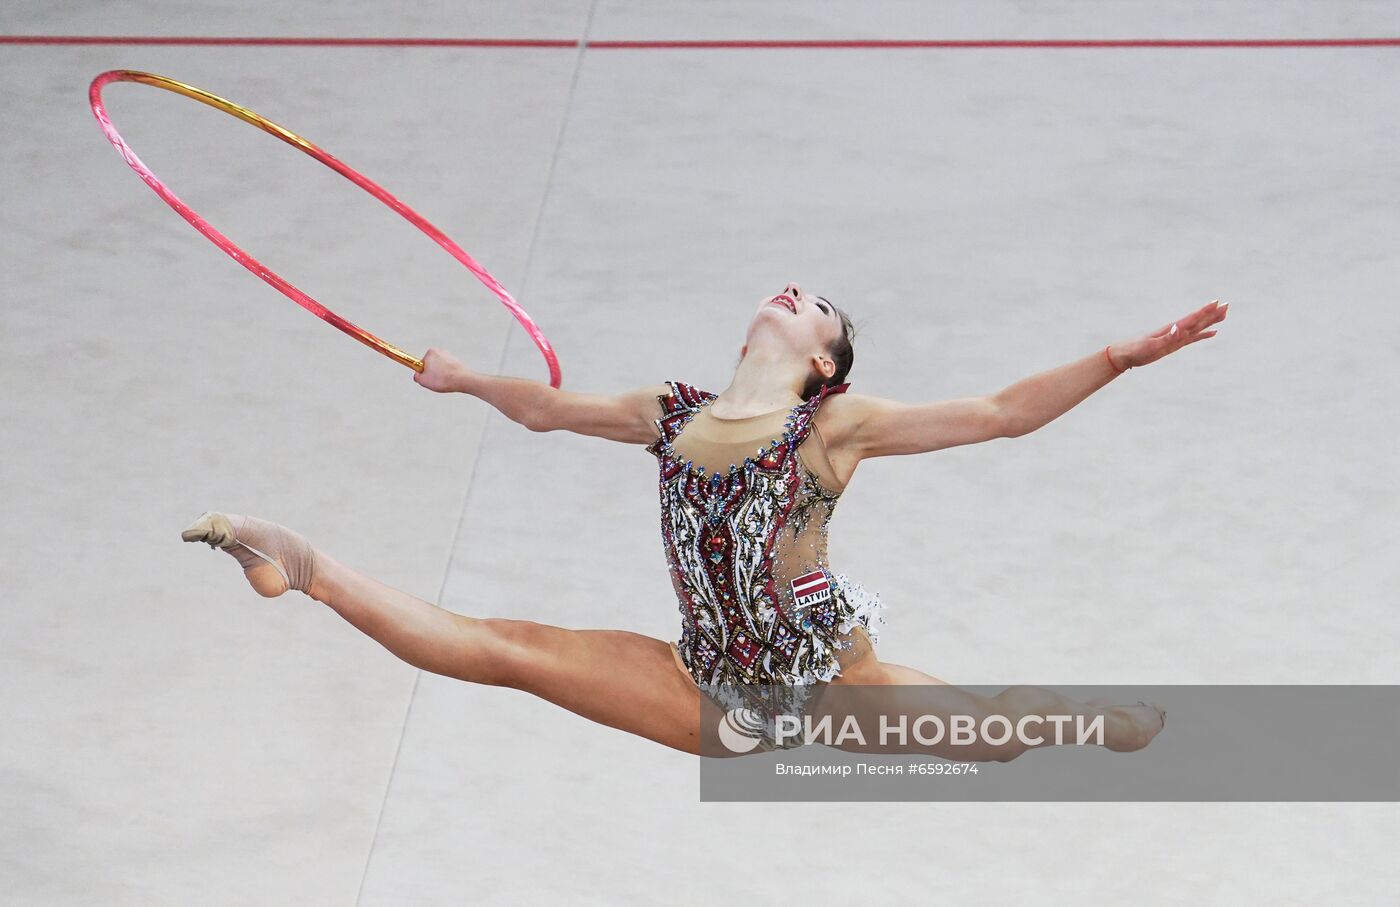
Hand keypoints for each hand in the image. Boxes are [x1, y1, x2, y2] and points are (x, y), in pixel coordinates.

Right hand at [413, 347, 468, 392]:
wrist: (462, 380)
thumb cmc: (443, 379)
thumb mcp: (423, 380)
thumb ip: (416, 376)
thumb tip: (417, 375)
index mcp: (430, 352)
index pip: (421, 363)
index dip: (423, 373)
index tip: (426, 377)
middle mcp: (440, 351)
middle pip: (431, 365)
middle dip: (432, 373)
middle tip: (434, 381)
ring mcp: (450, 355)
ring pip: (440, 368)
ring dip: (441, 374)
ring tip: (443, 381)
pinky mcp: (457, 361)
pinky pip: (449, 369)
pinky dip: (448, 374)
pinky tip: (450, 380)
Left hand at [1112, 299, 1227, 368]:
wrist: (1125, 354)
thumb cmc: (1137, 350)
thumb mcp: (1152, 346)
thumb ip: (1167, 338)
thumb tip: (1180, 328)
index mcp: (1172, 329)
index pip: (1191, 318)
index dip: (1205, 311)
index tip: (1218, 303)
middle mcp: (1176, 330)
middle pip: (1198, 320)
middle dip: (1212, 314)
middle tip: (1227, 305)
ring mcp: (1176, 337)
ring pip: (1198, 327)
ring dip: (1210, 321)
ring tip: (1224, 315)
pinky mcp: (1174, 344)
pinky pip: (1193, 338)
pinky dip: (1203, 335)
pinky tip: (1212, 333)